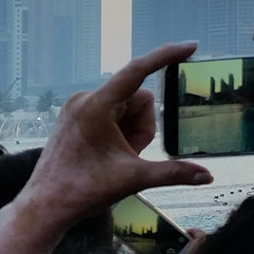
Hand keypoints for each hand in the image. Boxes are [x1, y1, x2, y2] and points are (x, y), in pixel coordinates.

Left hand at [16, 43, 210, 231]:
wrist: (45, 207)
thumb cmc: (83, 191)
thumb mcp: (133, 179)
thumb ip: (173, 173)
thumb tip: (207, 177)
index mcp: (97, 106)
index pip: (138, 70)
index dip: (166, 56)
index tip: (191, 46)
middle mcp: (85, 98)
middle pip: (138, 99)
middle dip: (142, 128)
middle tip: (129, 155)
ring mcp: (79, 106)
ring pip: (127, 107)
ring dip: (132, 131)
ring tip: (116, 157)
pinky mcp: (76, 115)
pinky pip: (112, 112)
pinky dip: (120, 131)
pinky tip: (108, 153)